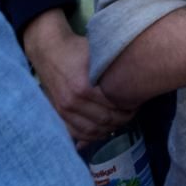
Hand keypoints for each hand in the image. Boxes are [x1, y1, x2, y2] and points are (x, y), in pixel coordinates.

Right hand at [21, 11, 129, 147]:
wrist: (48, 49)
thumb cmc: (76, 48)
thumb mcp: (97, 53)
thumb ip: (112, 67)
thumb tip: (135, 75)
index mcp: (82, 88)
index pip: (111, 106)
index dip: (127, 107)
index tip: (137, 102)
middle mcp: (72, 102)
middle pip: (103, 121)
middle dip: (122, 119)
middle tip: (132, 112)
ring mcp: (63, 109)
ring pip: (90, 131)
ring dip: (108, 130)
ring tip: (120, 122)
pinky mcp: (58, 112)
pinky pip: (75, 132)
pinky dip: (90, 136)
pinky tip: (102, 131)